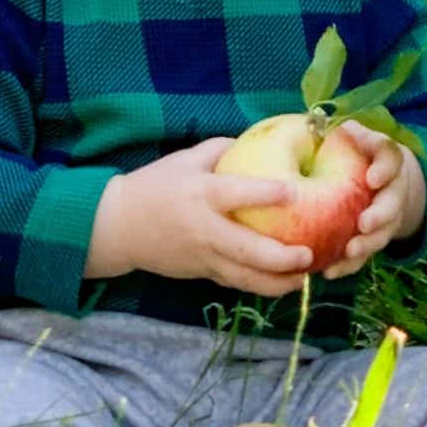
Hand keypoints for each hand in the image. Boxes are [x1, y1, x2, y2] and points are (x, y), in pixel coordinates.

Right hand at [86, 140, 317, 296]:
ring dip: (275, 283)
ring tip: (303, 280)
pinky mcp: (201, 273)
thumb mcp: (185, 159)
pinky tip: (283, 284)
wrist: (118, 227)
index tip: (293, 192)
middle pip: (245, 250)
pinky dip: (258, 286)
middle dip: (279, 258)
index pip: (236, 195)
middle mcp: (204, 229)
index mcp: (201, 194)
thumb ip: (221, 149)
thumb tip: (257, 140)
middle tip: (308, 254)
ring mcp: (203, 256)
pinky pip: (234, 282)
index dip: (265, 194)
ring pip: (243, 277)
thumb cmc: (154, 187)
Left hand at [317, 125, 426, 279]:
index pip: (391, 161)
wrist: (374, 177)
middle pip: (392, 204)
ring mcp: (384, 219)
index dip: (384, 170)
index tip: (372, 178)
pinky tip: (329, 272)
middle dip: (379, 216)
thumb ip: (342, 132)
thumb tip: (323, 124)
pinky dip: (348, 265)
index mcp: (386, 161)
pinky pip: (363, 256)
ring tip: (349, 251)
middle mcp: (391, 191)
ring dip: (366, 245)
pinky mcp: (371, 240)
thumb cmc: (355, 151)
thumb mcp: (351, 135)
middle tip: (363, 224)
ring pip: (381, 235)